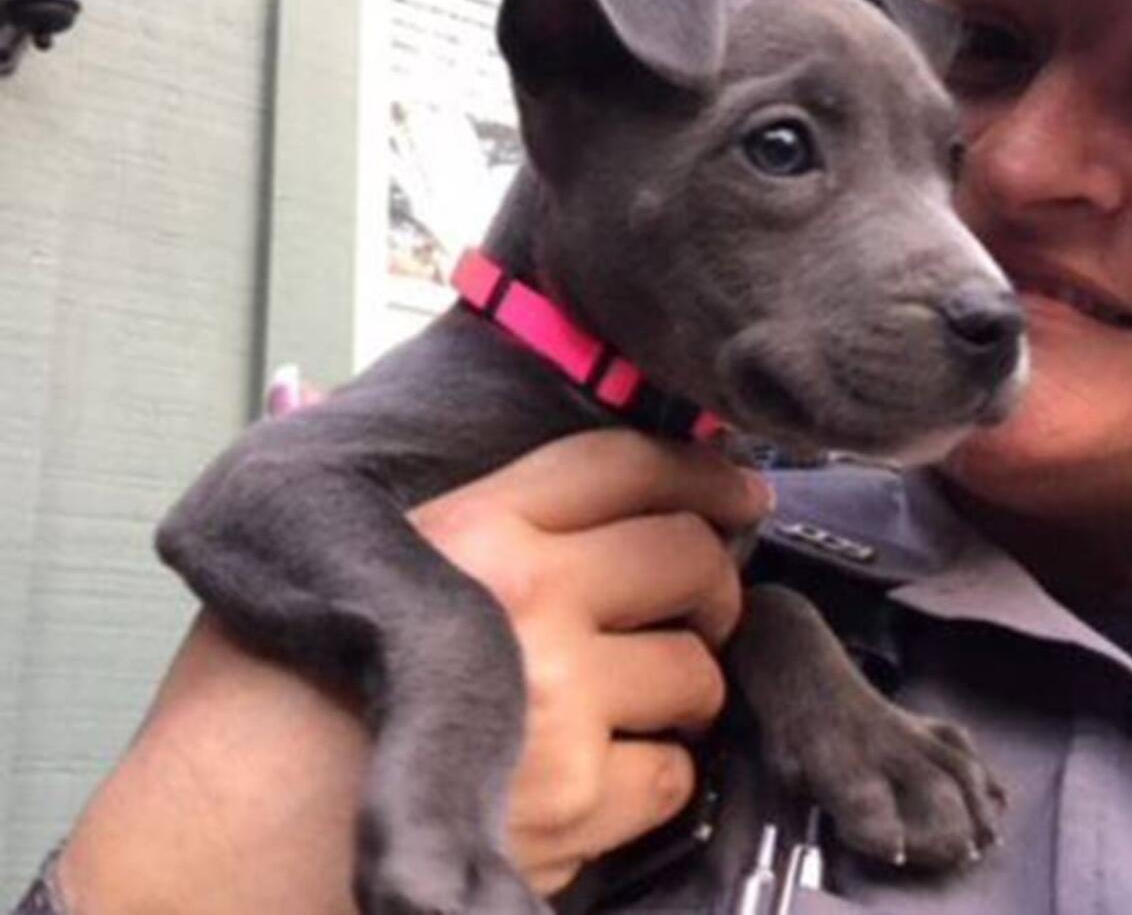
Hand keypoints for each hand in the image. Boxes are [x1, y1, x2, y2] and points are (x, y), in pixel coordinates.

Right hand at [56, 430, 768, 913]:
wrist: (215, 851)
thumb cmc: (255, 708)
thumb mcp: (323, 569)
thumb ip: (433, 519)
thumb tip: (526, 492)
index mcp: (467, 527)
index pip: (621, 463)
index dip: (696, 468)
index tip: (733, 488)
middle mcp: (524, 602)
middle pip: (688, 555)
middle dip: (711, 579)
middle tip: (698, 601)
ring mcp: (558, 706)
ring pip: (696, 671)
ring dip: (680, 686)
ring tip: (633, 697)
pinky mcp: (571, 808)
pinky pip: (673, 773)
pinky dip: (652, 775)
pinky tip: (599, 773)